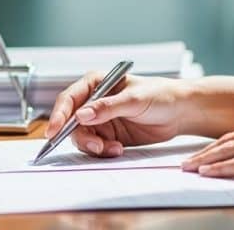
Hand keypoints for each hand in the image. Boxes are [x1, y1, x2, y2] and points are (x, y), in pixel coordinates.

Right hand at [45, 73, 190, 156]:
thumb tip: (81, 115)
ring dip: (94, 146)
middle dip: (82, 136)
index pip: (69, 98)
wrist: (180, 112)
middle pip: (72, 122)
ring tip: (113, 148)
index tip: (53, 131)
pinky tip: (118, 149)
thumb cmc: (160, 94)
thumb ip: (107, 107)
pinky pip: (96, 146)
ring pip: (83, 137)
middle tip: (96, 146)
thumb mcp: (134, 99)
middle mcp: (94, 101)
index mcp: (96, 83)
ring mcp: (100, 119)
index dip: (59, 115)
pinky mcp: (109, 135)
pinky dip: (104, 151)